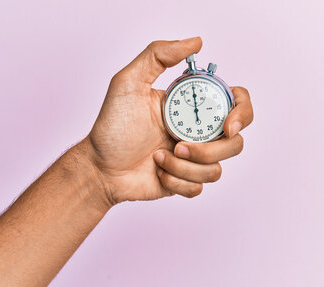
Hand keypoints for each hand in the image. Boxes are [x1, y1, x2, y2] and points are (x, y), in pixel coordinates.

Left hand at [86, 37, 252, 203]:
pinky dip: (176, 181)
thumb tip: (196, 42)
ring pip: (216, 169)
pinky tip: (157, 172)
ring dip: (184, 166)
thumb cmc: (112, 127)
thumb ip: (158, 55)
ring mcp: (191, 159)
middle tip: (177, 145)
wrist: (100, 167)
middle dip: (209, 149)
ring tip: (157, 158)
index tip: (226, 126)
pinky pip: (198, 187)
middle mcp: (195, 132)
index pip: (234, 103)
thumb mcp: (128, 83)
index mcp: (190, 107)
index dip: (242, 112)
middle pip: (234, 142)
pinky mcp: (183, 183)